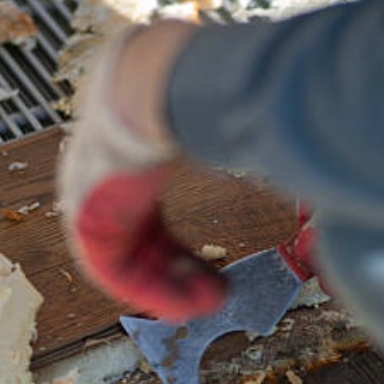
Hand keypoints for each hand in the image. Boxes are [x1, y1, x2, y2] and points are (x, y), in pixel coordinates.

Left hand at [57, 23, 227, 321]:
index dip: (179, 251)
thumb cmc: (196, 90)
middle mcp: (103, 177)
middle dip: (175, 270)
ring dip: (164, 285)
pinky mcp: (83, 215)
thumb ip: (248, 148)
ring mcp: (87, 194)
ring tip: (203, 306)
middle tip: (213, 294)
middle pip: (137, 237)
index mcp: (129, 154)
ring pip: (123, 255)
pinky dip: (145, 288)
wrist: (158, 78)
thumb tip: (301, 160)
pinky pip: (108, 265)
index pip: (148, 215)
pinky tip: (181, 305)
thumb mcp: (220, 124)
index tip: (211, 273)